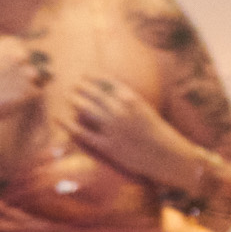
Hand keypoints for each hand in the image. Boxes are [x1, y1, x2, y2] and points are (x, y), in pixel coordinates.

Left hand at [62, 73, 191, 191]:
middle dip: (82, 87)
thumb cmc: (162, 136)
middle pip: (94, 94)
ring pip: (86, 109)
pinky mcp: (108, 146)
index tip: (86, 73)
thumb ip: (131, 103)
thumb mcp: (147, 112)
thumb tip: (116, 94)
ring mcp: (113, 129)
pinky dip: (68, 124)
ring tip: (69, 95)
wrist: (171, 157)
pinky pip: (82, 133)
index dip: (94, 77)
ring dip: (75, 99)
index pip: (107, 83)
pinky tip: (59, 118)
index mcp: (132, 100)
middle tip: (74, 84)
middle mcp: (121, 111)